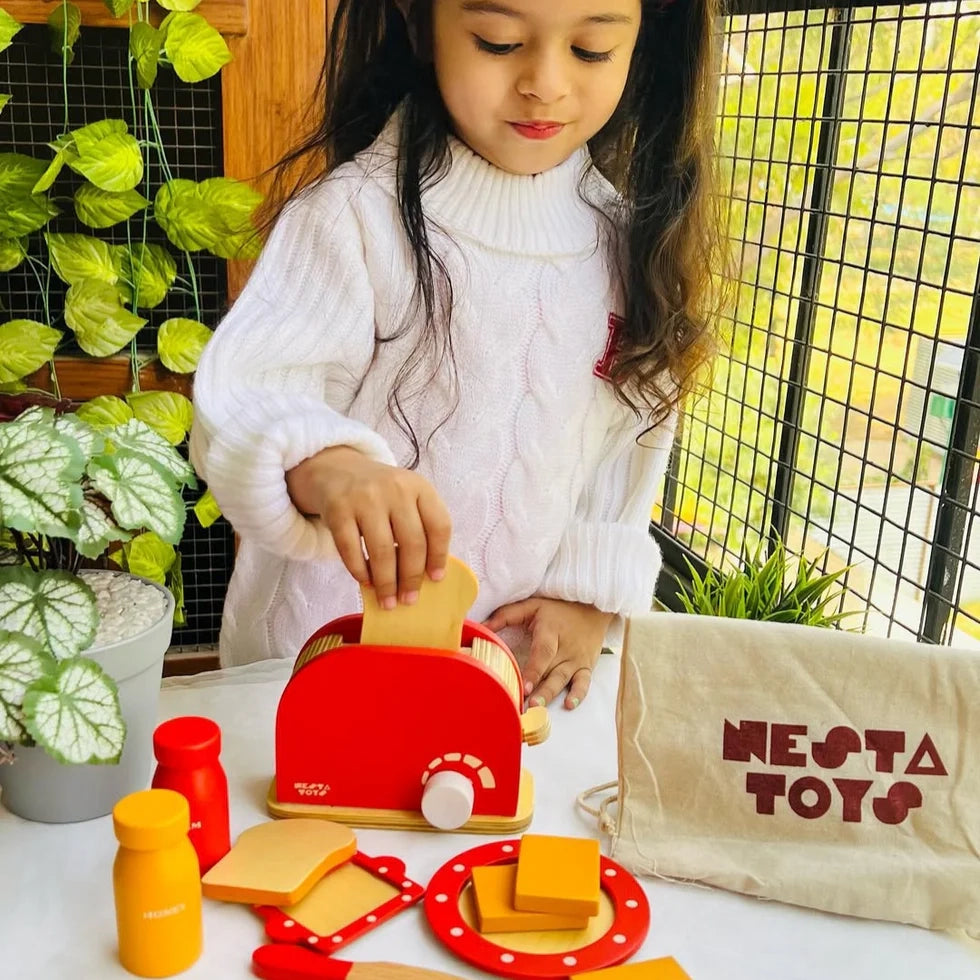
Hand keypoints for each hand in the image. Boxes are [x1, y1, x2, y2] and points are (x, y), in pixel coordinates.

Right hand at [286, 445, 451, 608]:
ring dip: (386, 582)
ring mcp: (365, 498)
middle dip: (411, 578)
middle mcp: (396, 489)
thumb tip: (426, 575)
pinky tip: (365, 582)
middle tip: (409, 600)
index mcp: (419, 487)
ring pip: (382, 550)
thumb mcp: (406, 497)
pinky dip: (360, 571)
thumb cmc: (380, 494)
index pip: (439, 525)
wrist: (336, 470)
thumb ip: (419, 525)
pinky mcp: (338, 509)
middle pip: (412, 542)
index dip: (440, 556)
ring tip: (388, 601)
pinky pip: (351, 549)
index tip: (436, 579)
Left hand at [484, 598, 613, 709]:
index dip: (534, 669)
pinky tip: (570, 705)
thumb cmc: (556, 609)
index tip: (524, 685)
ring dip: (552, 694)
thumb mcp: (531, 606)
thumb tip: (481, 628)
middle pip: (552, 670)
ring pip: (564, 679)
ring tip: (539, 708)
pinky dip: (579, 694)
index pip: (543, 652)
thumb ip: (506, 616)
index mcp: (551, 631)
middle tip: (528, 705)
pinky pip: (584, 682)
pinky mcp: (586, 666)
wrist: (591, 607)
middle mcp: (565, 647)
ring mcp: (577, 659)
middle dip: (540, 689)